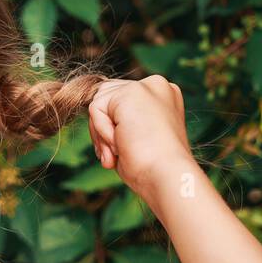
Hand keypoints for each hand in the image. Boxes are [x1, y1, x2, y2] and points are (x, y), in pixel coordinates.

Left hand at [87, 75, 196, 199]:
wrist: (166, 176)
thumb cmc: (151, 169)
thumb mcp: (135, 140)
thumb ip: (120, 123)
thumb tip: (96, 120)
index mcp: (162, 98)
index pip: (118, 104)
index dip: (112, 131)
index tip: (125, 153)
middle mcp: (156, 87)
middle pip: (106, 100)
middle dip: (103, 132)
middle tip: (116, 157)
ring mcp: (145, 86)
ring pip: (98, 104)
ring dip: (102, 135)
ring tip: (120, 151)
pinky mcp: (131, 90)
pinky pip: (95, 109)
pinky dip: (101, 133)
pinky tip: (121, 144)